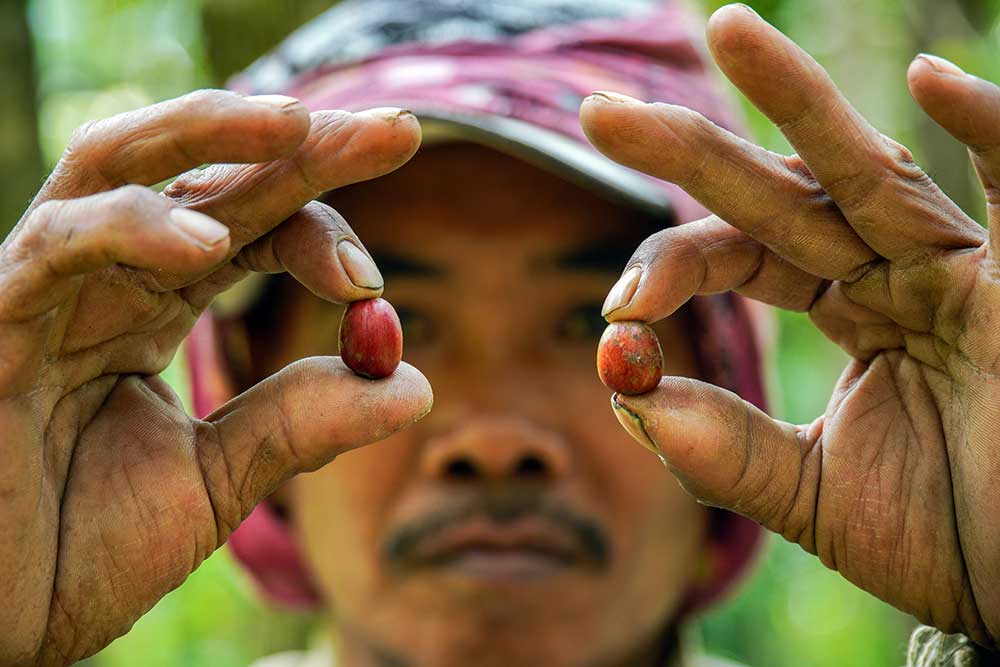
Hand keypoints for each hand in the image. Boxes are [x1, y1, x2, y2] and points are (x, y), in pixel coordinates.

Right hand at [0, 90, 431, 664]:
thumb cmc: (79, 549)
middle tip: (396, 128)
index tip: (371, 282)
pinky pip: (59, 244)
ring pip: (117, 165)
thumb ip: (301, 423)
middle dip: (299, 144)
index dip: (321, 233)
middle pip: (206, 175)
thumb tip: (417, 385)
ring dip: (212, 133)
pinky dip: (132, 228)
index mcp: (154, 306)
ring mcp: (45, 288)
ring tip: (300, 127)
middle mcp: (105, 280)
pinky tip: (210, 244)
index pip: (251, 229)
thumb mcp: (217, 479)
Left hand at [580, 4, 999, 647]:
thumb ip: (724, 452)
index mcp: (851, 311)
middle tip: (596, 112)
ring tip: (728, 30)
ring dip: (797, 101)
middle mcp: (899, 275)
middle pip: (780, 194)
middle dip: (690, 152)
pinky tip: (933, 80)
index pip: (744, 251)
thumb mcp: (813, 498)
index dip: (674, 263)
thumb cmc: (948, 537)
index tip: (616, 305)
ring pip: (870, 172)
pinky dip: (991, 134)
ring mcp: (964, 271)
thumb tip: (630, 394)